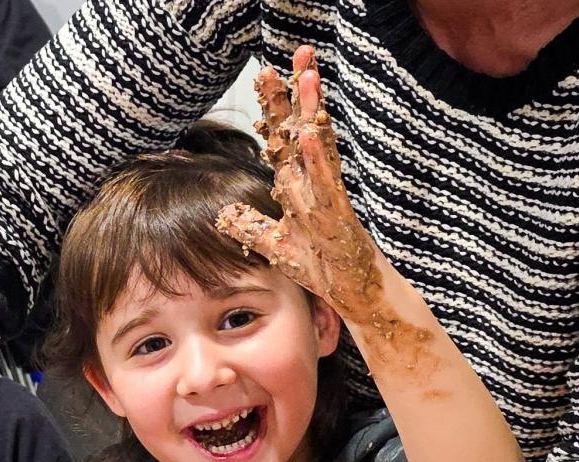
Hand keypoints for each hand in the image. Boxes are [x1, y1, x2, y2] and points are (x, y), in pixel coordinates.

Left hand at [216, 45, 382, 323]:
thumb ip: (251, 228)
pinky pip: (327, 185)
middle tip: (298, 52)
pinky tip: (310, 136)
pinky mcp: (339, 218)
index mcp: (297, 189)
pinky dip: (317, 161)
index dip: (275, 108)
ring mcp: (328, 199)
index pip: (283, 140)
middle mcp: (313, 186)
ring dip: (312, 114)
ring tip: (308, 78)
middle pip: (302, 132)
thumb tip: (223, 214)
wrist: (355, 293)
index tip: (266, 73)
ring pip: (318, 149)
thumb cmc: (321, 268)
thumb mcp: (276, 247)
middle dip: (297, 94)